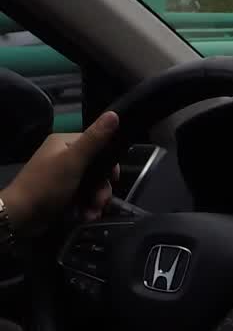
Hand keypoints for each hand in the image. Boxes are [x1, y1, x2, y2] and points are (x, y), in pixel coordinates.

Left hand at [2, 111, 118, 233]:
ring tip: (94, 212)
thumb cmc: (46, 185)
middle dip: (102, 187)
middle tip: (102, 201)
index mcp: (65, 143)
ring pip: (91, 185)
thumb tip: (114, 113)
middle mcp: (64, 157)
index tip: (113, 178)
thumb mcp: (73, 161)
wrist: (19, 217)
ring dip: (96, 200)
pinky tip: (86, 215)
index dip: (109, 162)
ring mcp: (62, 176)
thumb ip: (95, 139)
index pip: (97, 144)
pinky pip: (82, 196)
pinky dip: (87, 207)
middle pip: (97, 168)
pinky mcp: (62, 193)